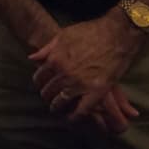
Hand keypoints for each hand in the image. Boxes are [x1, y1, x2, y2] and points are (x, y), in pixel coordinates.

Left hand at [28, 13, 143, 126]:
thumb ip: (47, 49)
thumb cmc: (91, 31)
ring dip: (57, 106)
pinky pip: (81, 110)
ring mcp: (80, 83)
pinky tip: (71, 118)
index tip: (42, 85)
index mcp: (55, 59)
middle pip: (48, 90)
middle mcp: (64, 73)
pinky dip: (75, 117)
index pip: (39, 77)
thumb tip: (32, 58)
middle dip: (47, 95)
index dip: (39, 83)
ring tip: (57, 107)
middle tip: (48, 98)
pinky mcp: (96, 91)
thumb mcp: (64, 35)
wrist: (116, 33)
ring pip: (61, 101)